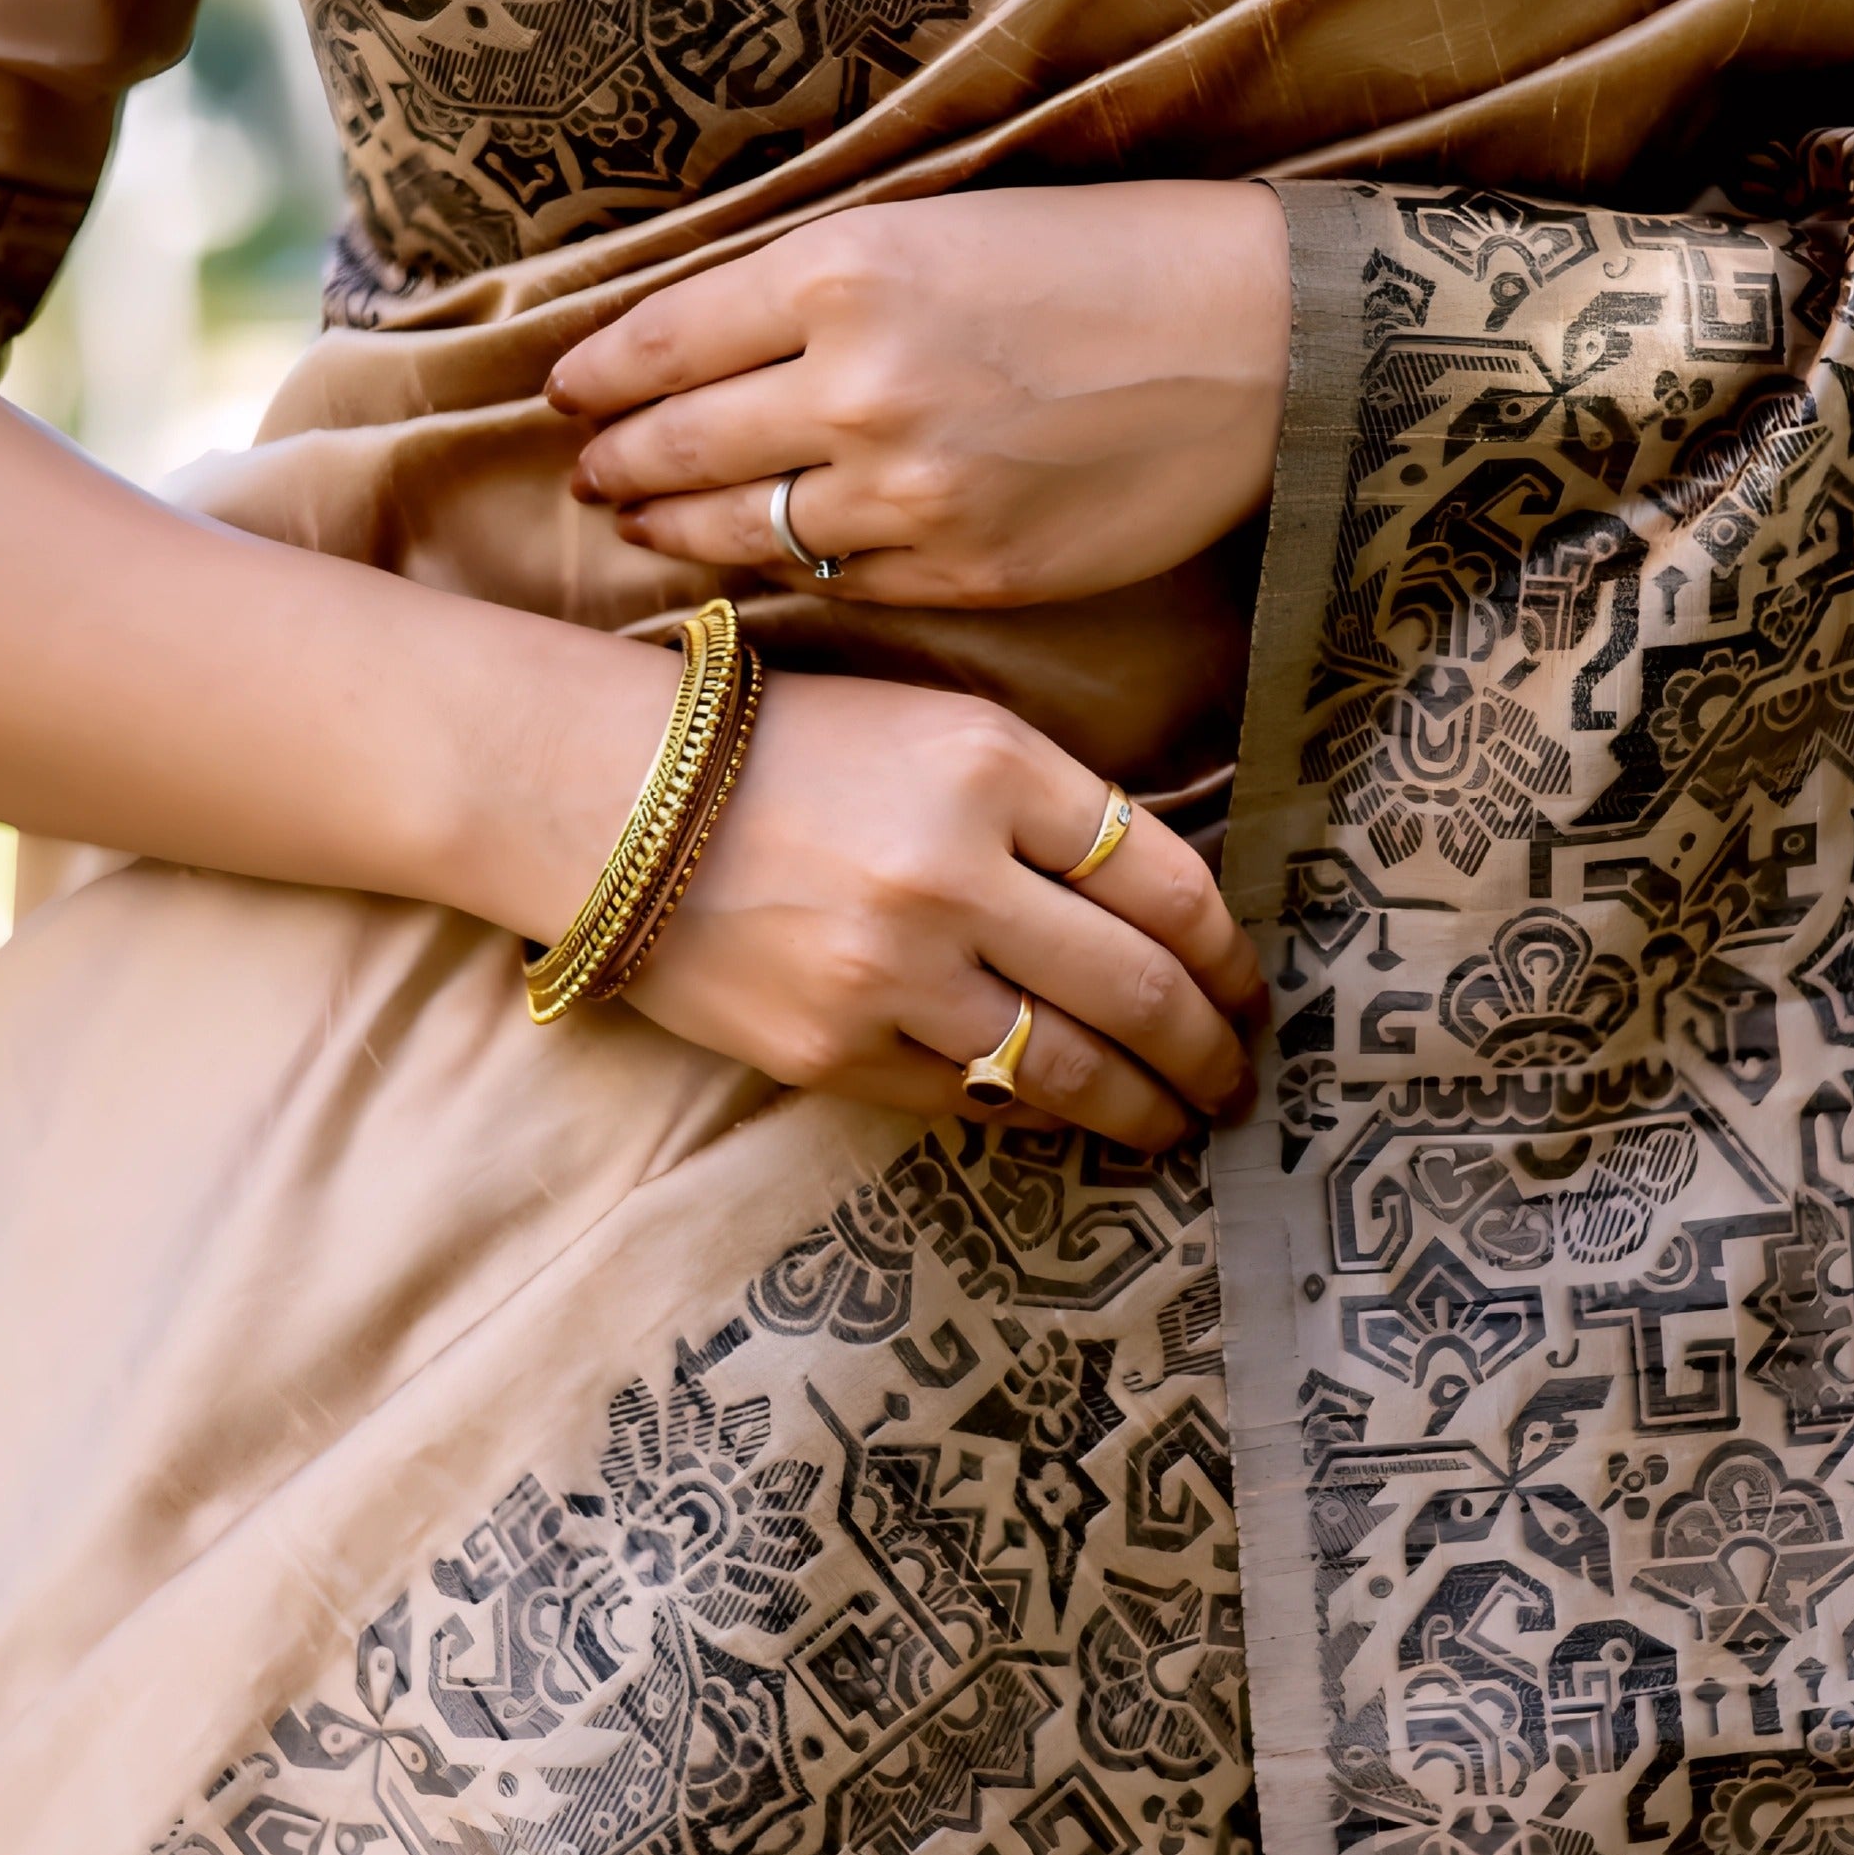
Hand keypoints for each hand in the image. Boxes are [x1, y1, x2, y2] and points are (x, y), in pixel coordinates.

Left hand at [549, 181, 1291, 607]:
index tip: (564, 393)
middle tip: (582, 473)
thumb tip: (699, 343)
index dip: (595, 377)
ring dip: (668, 529)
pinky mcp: (963, 571)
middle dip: (612, 462)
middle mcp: (859, 385)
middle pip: (677, 446)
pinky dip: (775, 571)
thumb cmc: (1107, 259)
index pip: (662, 341)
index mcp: (845, 270)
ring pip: (737, 530)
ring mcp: (910, 492)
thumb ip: (818, 285)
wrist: (1262, 345)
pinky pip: (833, 581)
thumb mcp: (942, 225)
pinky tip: (752, 560)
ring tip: (636, 522)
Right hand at [613, 667, 1261, 1151]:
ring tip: (1176, 1124)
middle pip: (1137, 988)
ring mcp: (891, 970)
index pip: (1164, 882)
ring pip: (1066, 1067)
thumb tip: (1162, 911)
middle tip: (1240, 1079)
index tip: (1249, 989)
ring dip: (1142, 1107)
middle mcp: (952, 870)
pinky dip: (1035, 1116)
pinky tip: (1066, 1120)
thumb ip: (1047, 805)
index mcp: (991, 766)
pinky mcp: (832, 1048)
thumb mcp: (934, 730)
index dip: (1227, 953)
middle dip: (1208, 1048)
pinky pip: (970, 1099)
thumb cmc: (783, 752)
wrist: (604, 799)